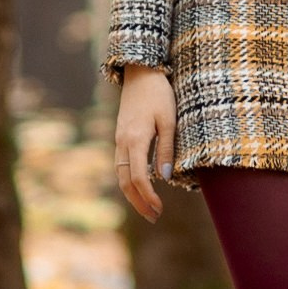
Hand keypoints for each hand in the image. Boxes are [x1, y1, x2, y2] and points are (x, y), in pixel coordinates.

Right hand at [114, 65, 176, 220]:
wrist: (140, 72)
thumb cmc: (158, 94)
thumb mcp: (168, 120)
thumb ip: (165, 149)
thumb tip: (163, 177)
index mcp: (134, 140)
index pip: (139, 178)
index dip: (148, 197)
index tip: (159, 210)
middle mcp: (122, 142)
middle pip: (125, 182)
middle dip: (138, 202)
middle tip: (154, 217)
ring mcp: (119, 139)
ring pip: (120, 174)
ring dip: (132, 194)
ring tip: (147, 207)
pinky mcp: (121, 136)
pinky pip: (121, 164)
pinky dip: (129, 180)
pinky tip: (140, 186)